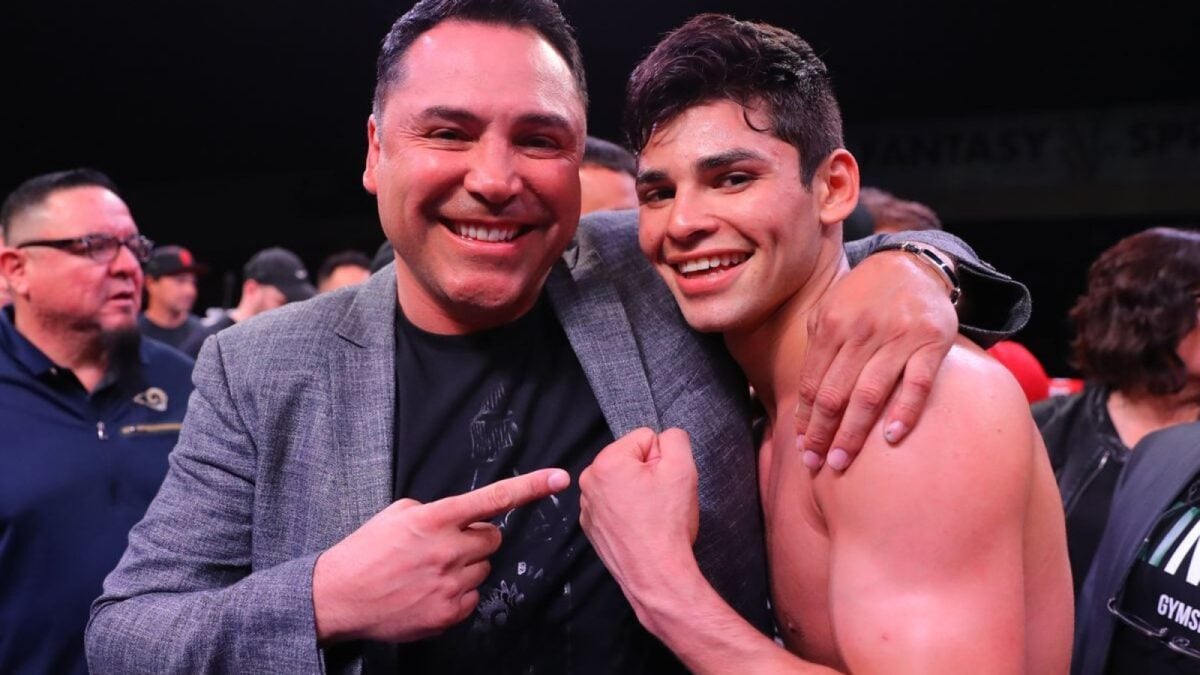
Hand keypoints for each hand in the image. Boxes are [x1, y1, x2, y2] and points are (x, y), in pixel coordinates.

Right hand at [312, 467, 569, 643]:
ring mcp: (449, 583)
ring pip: (483, 568)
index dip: (531, 487)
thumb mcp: (397, 514)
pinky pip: (472, 597)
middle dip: (475, 539)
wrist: (339, 597)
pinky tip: (428, 591)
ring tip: (429, 570)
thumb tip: (458, 518)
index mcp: (435, 518)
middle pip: (492, 538)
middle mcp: (447, 549)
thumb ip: (434, 511)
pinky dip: (456, 594)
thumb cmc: (365, 551)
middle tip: (445, 545)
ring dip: (465, 567)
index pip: (493, 498)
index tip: (559, 478)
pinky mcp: (448, 613)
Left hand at [579, 428, 698, 619]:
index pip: (646, 438)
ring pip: (624, 483)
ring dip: (639, 493)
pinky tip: (640, 528)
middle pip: (632, 460)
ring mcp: (587, 506)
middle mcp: (589, 481)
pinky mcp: (592, 527)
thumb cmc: (667, 524)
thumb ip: (675, 439)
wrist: (656, 575)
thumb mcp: (683, 468)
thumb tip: (666, 437)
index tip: (665, 483)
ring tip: (651, 516)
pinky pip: (615, 505)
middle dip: (649, 475)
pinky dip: (628, 512)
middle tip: (660, 501)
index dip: (663, 459)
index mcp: (606, 461)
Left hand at [795, 250, 955, 470]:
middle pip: (836, 393)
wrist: (911, 265)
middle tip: (816, 464)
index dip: (806, 418)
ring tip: (841, 460)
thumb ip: (816, 348)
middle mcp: (862, 331)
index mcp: (832, 326)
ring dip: (853, 432)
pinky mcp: (932, 341)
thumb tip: (803, 399)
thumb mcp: (829, 309)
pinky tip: (890, 438)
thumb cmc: (863, 297)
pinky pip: (918, 383)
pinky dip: (904, 412)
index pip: (813, 382)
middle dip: (823, 433)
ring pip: (870, 393)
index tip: (801, 447)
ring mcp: (898, 337)